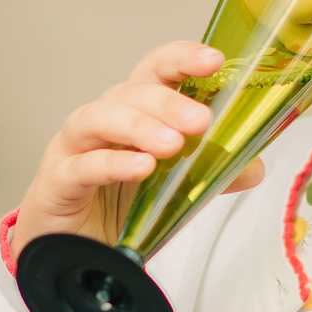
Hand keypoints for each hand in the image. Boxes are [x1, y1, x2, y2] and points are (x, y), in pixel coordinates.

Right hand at [11, 41, 263, 259]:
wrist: (77, 253)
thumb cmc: (121, 206)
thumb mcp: (176, 188)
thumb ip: (212, 174)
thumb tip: (254, 168)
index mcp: (135, 111)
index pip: (156, 70)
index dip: (182, 59)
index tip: (213, 60)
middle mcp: (103, 119)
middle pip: (131, 92)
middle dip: (168, 102)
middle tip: (201, 121)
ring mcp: (75, 147)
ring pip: (100, 118)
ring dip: (139, 126)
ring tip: (171, 146)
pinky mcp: (57, 180)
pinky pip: (83, 165)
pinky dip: (111, 163)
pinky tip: (139, 169)